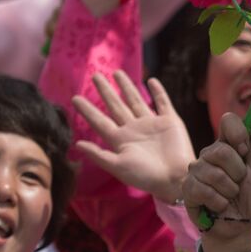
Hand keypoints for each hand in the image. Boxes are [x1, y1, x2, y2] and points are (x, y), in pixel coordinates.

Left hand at [72, 72, 194, 203]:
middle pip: (116, 105)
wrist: (175, 178)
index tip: (75, 98)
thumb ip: (98, 154)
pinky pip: (163, 102)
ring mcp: (152, 124)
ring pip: (136, 100)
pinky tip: (151, 81)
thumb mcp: (118, 166)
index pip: (100, 121)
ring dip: (127, 86)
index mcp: (120, 140)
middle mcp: (134, 129)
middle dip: (105, 91)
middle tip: (95, 75)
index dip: (88, 110)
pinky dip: (158, 91)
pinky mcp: (170, 121)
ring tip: (117, 72)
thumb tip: (77, 144)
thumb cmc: (145, 176)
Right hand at [182, 113, 250, 251]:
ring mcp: (196, 172)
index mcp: (228, 146)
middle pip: (220, 149)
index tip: (244, 150)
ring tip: (229, 198)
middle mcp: (209, 155)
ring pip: (212, 172)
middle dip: (237, 171)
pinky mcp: (188, 190)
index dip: (237, 133)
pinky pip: (203, 189)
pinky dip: (218, 201)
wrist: (242, 227)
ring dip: (229, 190)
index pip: (227, 121)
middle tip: (239, 184)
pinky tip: (219, 207)